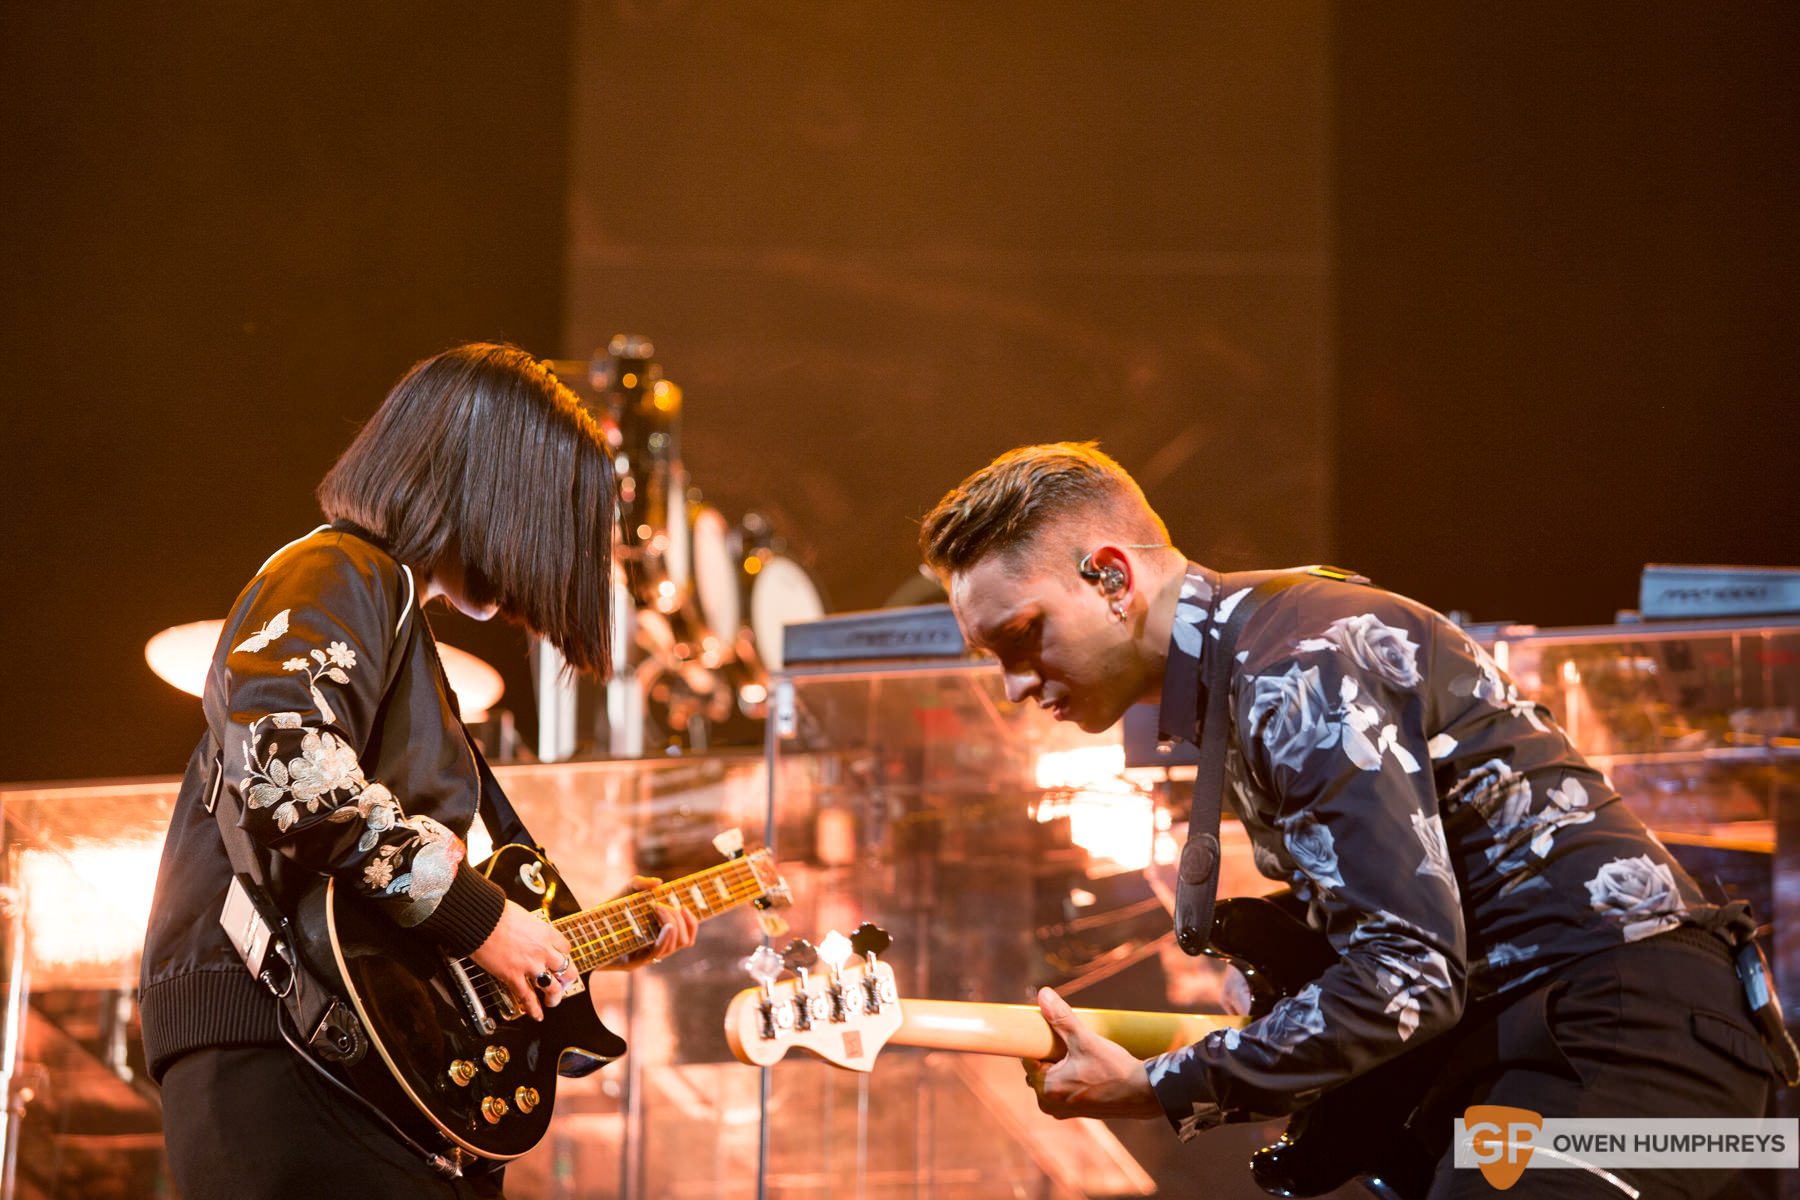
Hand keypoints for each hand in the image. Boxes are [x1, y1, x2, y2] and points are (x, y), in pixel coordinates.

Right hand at [469, 900, 574, 1021]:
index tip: (561, 959)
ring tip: (552, 1001)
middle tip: (563, 983)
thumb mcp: (523, 916)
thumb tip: (527, 932)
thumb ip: (530, 928)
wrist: (480, 919)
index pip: (566, 948)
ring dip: (554, 996)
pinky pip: (528, 997)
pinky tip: (537, 1015)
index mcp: (546, 933)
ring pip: (552, 987)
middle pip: (566, 969)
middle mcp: (543, 950)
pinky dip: (534, 1008)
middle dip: (566, 979)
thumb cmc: (496, 913)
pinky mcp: (513, 976)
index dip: (564, 955)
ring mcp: (530, 965)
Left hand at [602, 875, 699, 970]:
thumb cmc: (608, 913)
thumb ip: (640, 884)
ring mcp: (647, 956)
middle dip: (681, 920)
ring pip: (675, 946)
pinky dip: (666, 937)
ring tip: (659, 908)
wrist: (584, 931)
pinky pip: (658, 952)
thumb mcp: (624, 893)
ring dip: (673, 924)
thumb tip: (659, 883)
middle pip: (685, 940)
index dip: (692, 923)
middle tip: (664, 906)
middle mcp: (656, 947)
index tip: (685, 906)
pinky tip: (665, 925)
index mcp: (660, 934)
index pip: (687, 935)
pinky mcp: (635, 963)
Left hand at [1023, 987, 1163, 1120]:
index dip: (1039, 1042)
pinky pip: (1064, 1087)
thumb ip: (1062, 1018)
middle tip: (1071, 1041)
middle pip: (1040, 1068)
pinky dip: (1070, 1075)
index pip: (1029, 1058)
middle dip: (1051, 1053)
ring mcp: (1063, 1110)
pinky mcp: (1076, 1111)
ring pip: (1052, 1077)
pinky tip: (1086, 1065)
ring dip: (1061, 1063)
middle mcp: (1050, 1105)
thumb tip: (1043, 994)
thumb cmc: (1114, 1070)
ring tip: (1081, 1053)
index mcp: (1046, 1090)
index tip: (1051, 1030)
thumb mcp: (1085, 1040)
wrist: (1144, 1093)